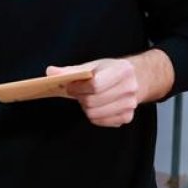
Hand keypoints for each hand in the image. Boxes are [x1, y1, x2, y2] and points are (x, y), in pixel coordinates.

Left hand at [49, 50, 173, 127]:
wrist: (137, 78)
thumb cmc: (110, 71)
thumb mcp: (93, 65)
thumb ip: (71, 70)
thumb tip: (51, 72)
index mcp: (122, 70)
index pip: (95, 84)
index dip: (78, 87)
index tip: (70, 86)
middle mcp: (130, 88)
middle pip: (93, 101)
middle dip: (80, 98)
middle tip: (77, 93)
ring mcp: (130, 104)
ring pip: (94, 114)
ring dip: (85, 107)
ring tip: (88, 98)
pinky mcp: (127, 117)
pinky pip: (100, 121)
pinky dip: (93, 115)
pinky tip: (96, 106)